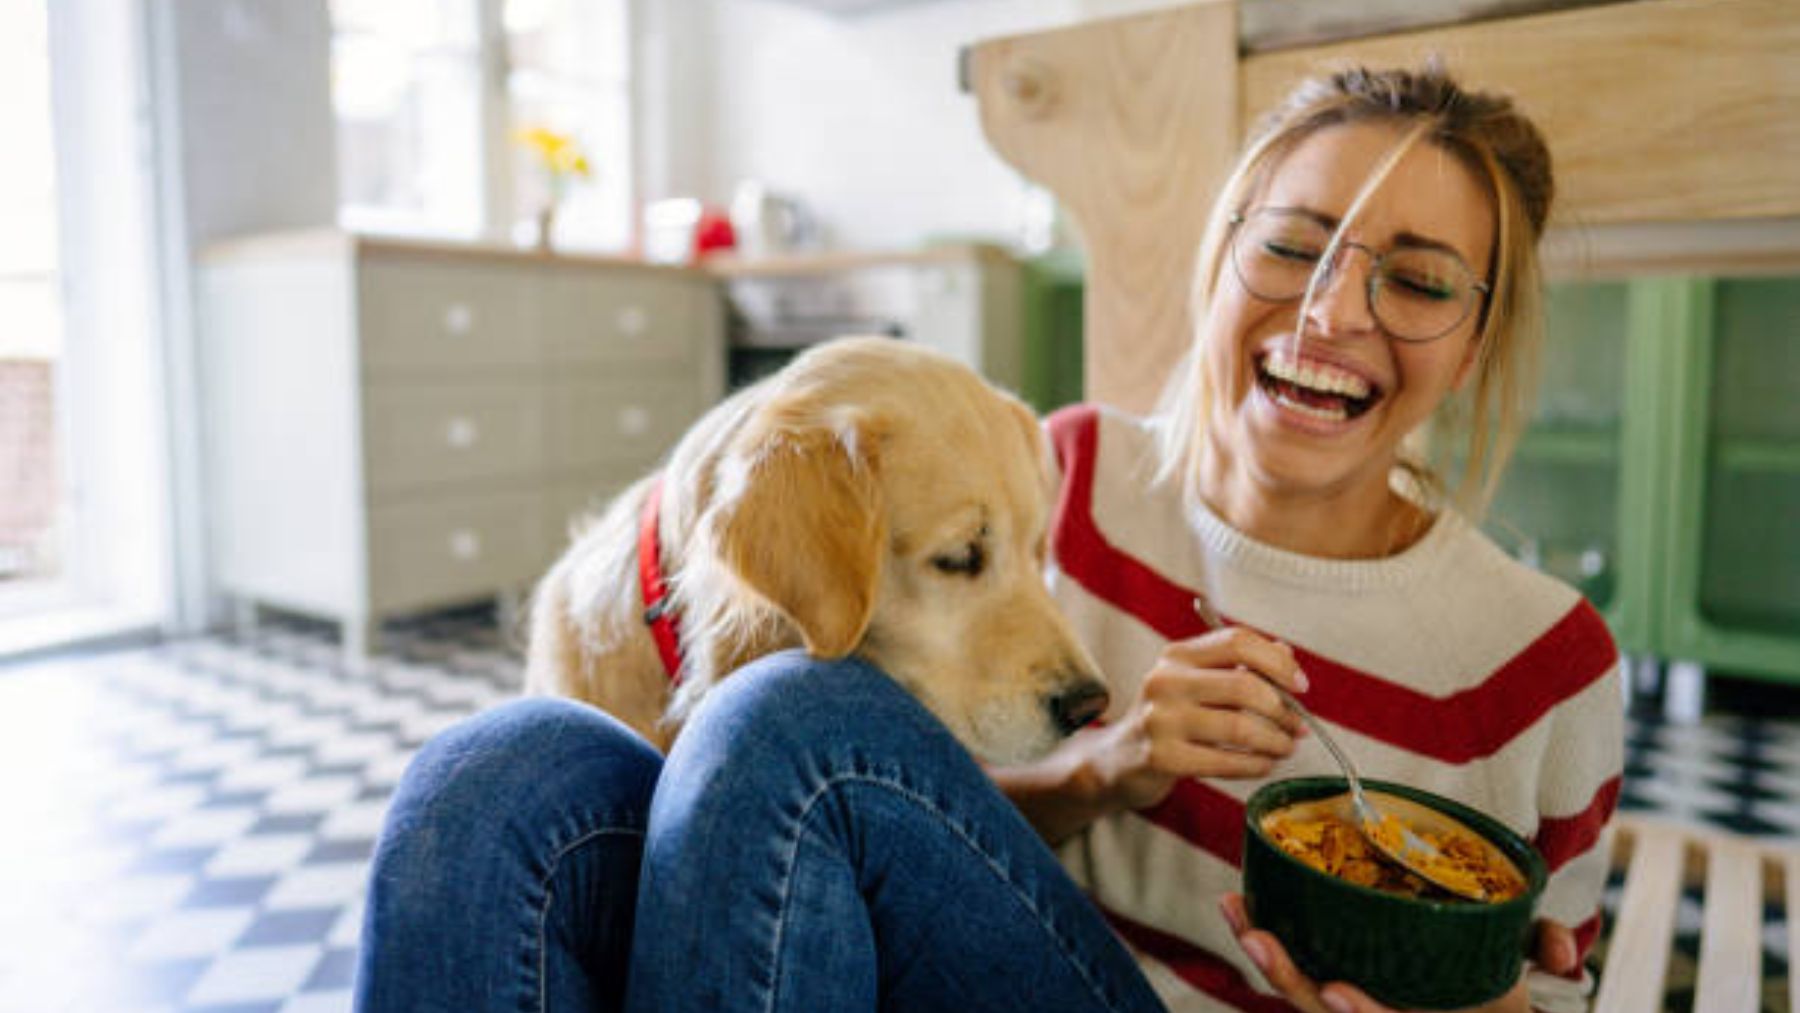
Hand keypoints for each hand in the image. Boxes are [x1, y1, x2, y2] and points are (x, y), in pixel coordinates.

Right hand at [1080, 626, 1308, 812]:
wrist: (1118, 760)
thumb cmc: (1168, 719)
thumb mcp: (1195, 684)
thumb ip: (1238, 667)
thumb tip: (1287, 656)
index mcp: (1177, 656)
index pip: (1237, 641)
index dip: (1278, 662)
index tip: (1300, 685)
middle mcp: (1165, 681)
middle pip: (1244, 686)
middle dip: (1283, 710)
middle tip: (1298, 726)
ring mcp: (1160, 720)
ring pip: (1240, 727)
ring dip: (1276, 741)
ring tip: (1285, 747)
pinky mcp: (1162, 758)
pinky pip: (1226, 762)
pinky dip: (1256, 764)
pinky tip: (1263, 764)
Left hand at [1220, 894, 1574, 1012]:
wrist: (1478, 1011)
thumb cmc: (1496, 995)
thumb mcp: (1523, 980)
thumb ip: (1544, 951)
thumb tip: (1565, 952)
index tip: (1336, 994)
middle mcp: (1374, 1012)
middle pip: (1321, 1009)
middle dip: (1285, 977)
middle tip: (1254, 935)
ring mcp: (1352, 1005)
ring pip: (1299, 992)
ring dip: (1266, 955)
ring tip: (1235, 910)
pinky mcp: (1333, 989)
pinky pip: (1296, 975)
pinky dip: (1272, 948)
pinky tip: (1245, 912)